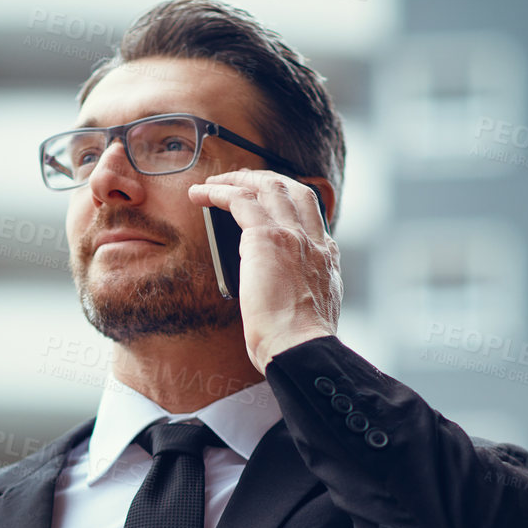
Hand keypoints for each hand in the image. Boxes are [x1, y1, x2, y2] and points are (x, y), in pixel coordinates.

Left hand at [188, 168, 340, 370]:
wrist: (299, 348)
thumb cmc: (296, 344)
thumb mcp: (309, 312)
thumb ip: (298, 294)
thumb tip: (276, 295)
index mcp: (327, 259)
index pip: (312, 216)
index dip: (289, 202)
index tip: (270, 201)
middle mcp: (314, 241)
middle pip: (293, 190)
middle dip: (265, 179)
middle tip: (241, 179)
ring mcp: (292, 236)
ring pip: (267, 188)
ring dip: (237, 179)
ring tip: (213, 182)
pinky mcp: (267, 239)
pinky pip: (239, 200)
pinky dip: (218, 192)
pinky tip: (200, 194)